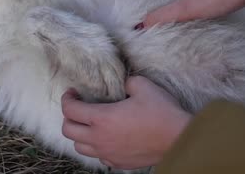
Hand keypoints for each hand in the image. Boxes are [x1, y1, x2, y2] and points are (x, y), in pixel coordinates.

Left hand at [61, 76, 190, 169]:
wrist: (178, 139)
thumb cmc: (161, 112)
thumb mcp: (143, 86)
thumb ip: (127, 82)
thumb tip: (123, 85)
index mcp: (101, 118)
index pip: (70, 110)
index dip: (67, 99)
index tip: (72, 93)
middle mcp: (100, 139)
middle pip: (68, 131)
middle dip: (68, 117)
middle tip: (78, 108)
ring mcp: (108, 153)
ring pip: (79, 148)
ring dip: (80, 135)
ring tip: (89, 125)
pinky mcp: (118, 163)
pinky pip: (98, 157)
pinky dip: (96, 147)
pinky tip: (106, 138)